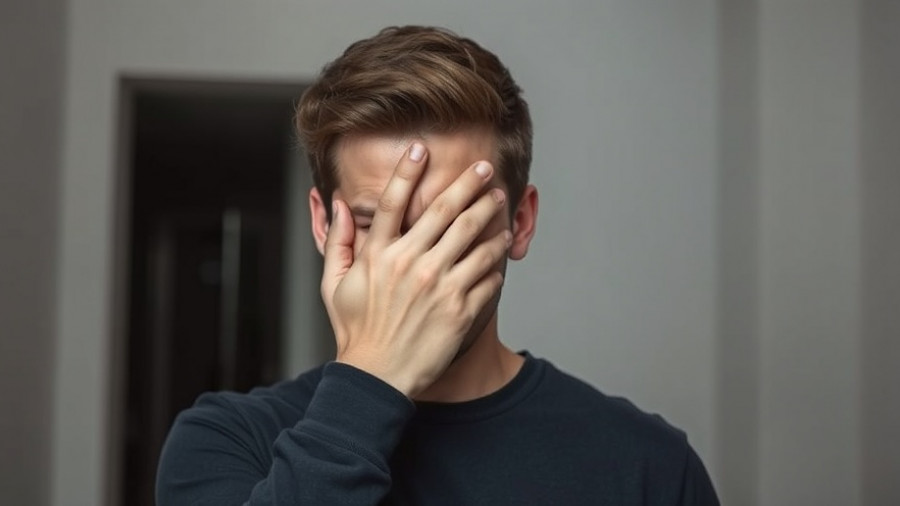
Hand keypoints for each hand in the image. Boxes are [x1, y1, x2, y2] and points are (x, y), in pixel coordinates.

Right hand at [320, 143, 510, 396]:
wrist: (378, 378)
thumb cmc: (356, 331)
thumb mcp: (335, 285)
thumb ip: (339, 243)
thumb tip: (339, 205)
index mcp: (378, 256)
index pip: (392, 202)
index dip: (407, 171)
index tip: (421, 148)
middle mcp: (411, 265)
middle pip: (446, 211)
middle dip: (469, 184)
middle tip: (483, 167)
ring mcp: (439, 286)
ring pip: (475, 238)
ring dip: (491, 215)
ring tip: (500, 202)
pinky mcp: (460, 309)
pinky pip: (487, 274)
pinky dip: (497, 259)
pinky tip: (502, 246)